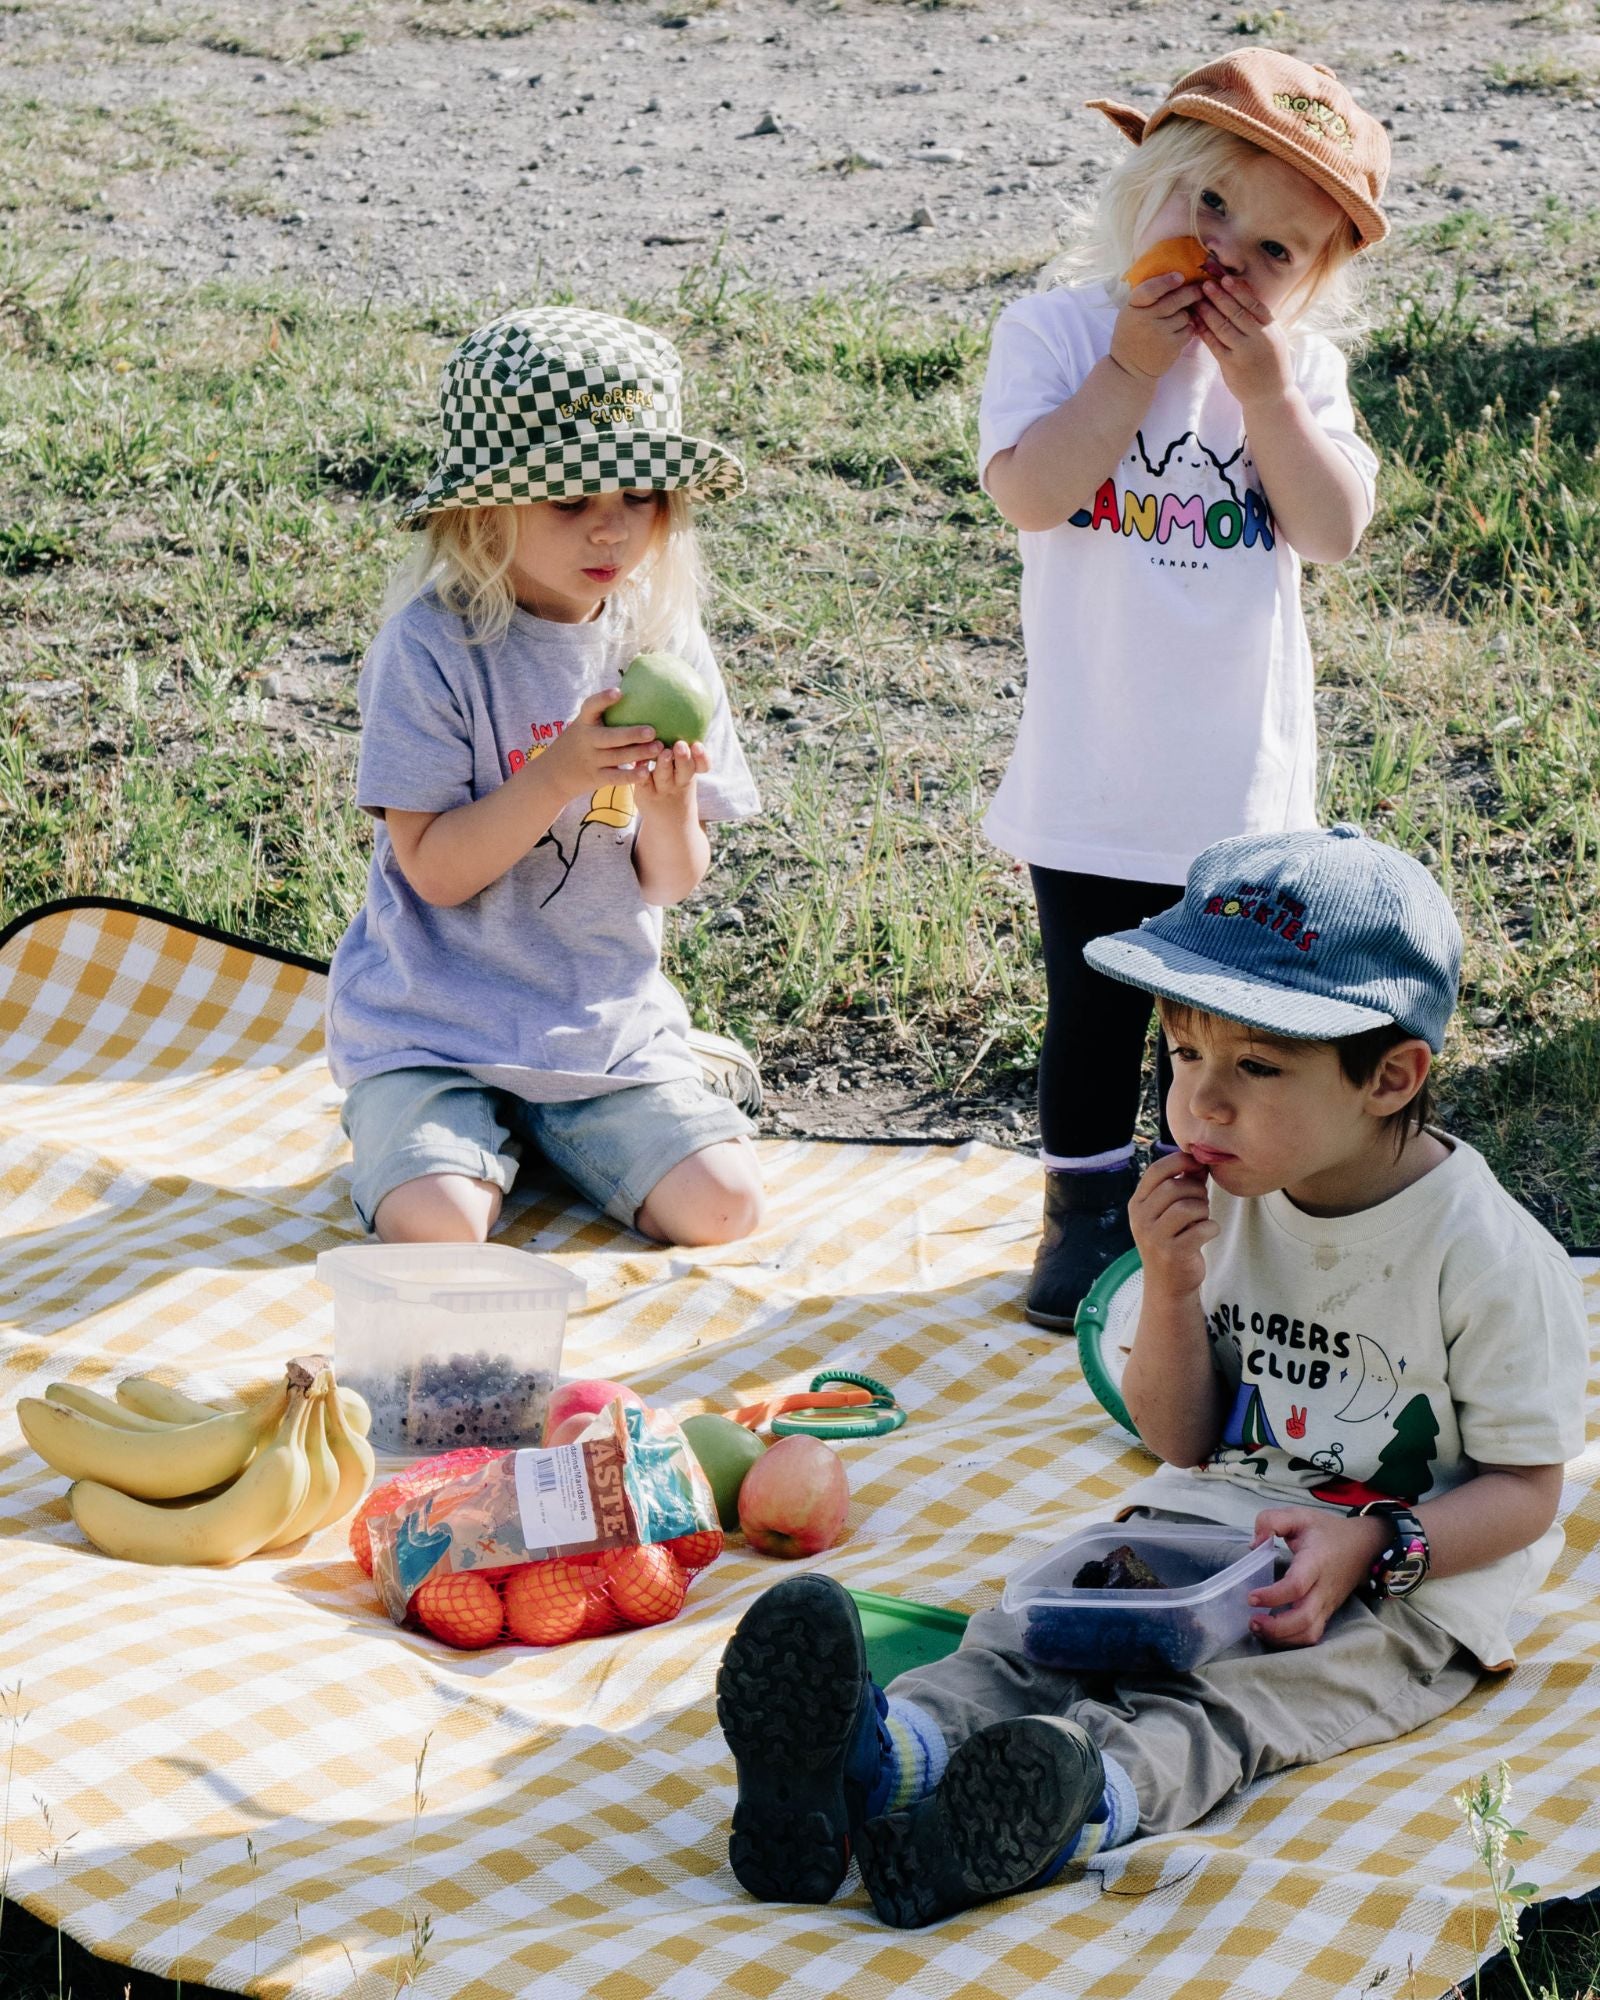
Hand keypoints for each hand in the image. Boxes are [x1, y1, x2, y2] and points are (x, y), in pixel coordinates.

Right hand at [539, 689, 664, 804]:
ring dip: (639, 753)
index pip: (590, 707)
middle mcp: (586, 740)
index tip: (619, 692)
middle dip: (631, 734)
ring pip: (617, 756)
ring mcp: (590, 760)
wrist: (553, 774)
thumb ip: (603, 715)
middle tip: (652, 730)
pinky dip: (630, 775)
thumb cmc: (578, 743)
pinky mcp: (595, 777)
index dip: (603, 699)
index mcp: (583, 722)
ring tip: (659, 748)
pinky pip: (615, 777)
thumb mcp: (583, 725)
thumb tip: (634, 691)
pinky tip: (646, 771)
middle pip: (610, 737)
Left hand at [632, 738, 708, 815]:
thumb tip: (680, 708)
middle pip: (685, 771)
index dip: (702, 757)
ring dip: (663, 764)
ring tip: (661, 753)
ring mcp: (663, 789)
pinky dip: (641, 771)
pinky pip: (643, 781)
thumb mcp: (683, 771)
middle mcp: (679, 782)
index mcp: (690, 774)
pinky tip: (637, 761)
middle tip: (680, 745)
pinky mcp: (646, 794)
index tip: (698, 744)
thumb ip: (682, 748)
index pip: (702, 766)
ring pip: (664, 776)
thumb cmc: (675, 785)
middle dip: (684, 758)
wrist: (668, 821)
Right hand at [1109, 271, 1204, 381]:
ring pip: (1185, 315)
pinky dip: (1188, 330)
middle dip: (1191, 293)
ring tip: (1178, 320)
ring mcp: (1159, 333)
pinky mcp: (1171, 346)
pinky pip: (1189, 330)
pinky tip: (1180, 333)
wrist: (1129, 369)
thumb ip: (1146, 298)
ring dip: (1186, 316)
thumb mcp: (1130, 314)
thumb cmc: (1132, 336)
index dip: (1167, 281)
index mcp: (1133, 308)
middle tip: (1199, 290)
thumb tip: (1175, 278)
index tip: (1180, 277)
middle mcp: (1146, 319)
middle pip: (1176, 300)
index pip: (1151, 290)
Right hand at [1128, 1149, 1216, 1300]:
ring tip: (1202, 1218)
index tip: (1197, 1164)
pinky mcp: (1173, 1253)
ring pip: (1188, 1207)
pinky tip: (1207, 1233)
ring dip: (1203, 1209)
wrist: (1168, 1285)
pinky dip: (1211, 1227)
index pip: (1156, 1171)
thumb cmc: (1171, 1241)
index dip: (1180, 1162)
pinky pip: (1202, 1228)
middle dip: (1196, 1190)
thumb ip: (1180, 1186)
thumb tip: (1199, 1161)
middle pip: (1174, 1188)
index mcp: (1137, 1204)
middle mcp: (1141, 1219)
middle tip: (1202, 1202)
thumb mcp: (1167, 1212)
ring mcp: (1154, 1237)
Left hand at [1191, 274, 1293, 407]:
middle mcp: (1259, 338)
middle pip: (1237, 312)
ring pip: (1223, 327)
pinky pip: (1214, 344)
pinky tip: (1195, 321)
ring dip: (1208, 312)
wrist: (1271, 395)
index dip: (1238, 291)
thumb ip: (1260, 318)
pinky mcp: (1231, 365)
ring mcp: (1244, 352)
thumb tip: (1244, 292)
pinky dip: (1204, 331)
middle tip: (1206, 284)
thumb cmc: (1271, 363)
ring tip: (1197, 300)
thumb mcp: (1274, 337)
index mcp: (1271, 329)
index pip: (1254, 304)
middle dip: (1220, 297)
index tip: (1225, 279)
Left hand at [1247, 1506, 1388, 1647]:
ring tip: (1258, 1628)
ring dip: (1283, 1637)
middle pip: (1305, 1619)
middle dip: (1276, 1627)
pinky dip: (1293, 1640)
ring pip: (1310, 1633)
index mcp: (1315, 1562)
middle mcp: (1324, 1588)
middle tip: (1252, 1620)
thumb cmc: (1327, 1531)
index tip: (1251, 1597)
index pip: (1296, 1586)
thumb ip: (1271, 1521)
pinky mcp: (1328, 1613)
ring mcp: (1328, 1604)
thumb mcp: (1298, 1515)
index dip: (1273, 1596)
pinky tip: (1274, 1632)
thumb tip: (1253, 1545)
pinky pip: (1313, 1634)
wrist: (1364, 1545)